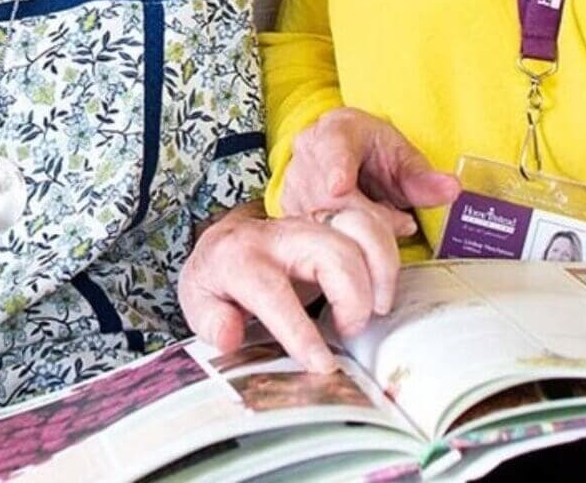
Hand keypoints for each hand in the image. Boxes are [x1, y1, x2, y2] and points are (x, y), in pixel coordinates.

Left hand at [179, 203, 400, 372]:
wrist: (227, 239)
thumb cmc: (217, 278)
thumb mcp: (197, 301)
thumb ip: (211, 320)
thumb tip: (230, 335)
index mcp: (241, 258)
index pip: (273, 292)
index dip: (300, 331)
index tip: (322, 365)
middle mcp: (280, 234)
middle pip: (331, 251)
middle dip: (353, 296)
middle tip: (350, 331)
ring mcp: (310, 222)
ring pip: (359, 228)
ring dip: (380, 268)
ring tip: (377, 307)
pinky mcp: (332, 221)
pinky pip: (371, 222)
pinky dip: (388, 249)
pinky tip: (386, 280)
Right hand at [281, 106, 459, 234]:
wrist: (349, 158)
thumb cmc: (375, 154)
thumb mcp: (403, 158)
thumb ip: (424, 178)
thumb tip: (452, 189)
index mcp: (336, 129)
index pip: (333, 147)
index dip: (336, 169)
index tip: (339, 187)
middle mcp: (307, 151)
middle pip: (329, 195)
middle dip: (368, 216)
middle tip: (401, 222)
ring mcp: (293, 182)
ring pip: (319, 218)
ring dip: (355, 231)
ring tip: (383, 222)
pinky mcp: (289, 210)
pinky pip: (312, 235)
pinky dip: (339, 241)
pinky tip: (357, 235)